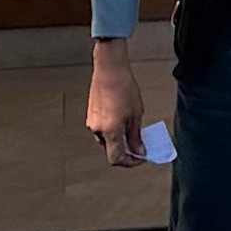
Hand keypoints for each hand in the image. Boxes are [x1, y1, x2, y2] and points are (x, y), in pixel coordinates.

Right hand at [86, 42, 151, 166]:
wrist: (109, 69)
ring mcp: (92, 122)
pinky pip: (102, 129)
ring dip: (119, 140)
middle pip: (111, 150)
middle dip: (125, 150)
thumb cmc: (124, 87)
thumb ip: (136, 136)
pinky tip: (122, 120)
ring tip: (132, 130)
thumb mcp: (136, 114)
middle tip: (139, 145)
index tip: (140, 158)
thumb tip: (139, 150)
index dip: (130, 162)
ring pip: (106, 139)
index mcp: (110, 131)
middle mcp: (98, 129)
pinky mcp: (91, 115)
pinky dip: (112, 130)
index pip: (116, 158)